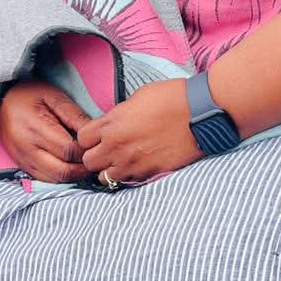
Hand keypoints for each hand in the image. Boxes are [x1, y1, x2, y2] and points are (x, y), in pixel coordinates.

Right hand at [0, 80, 91, 183]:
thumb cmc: (27, 93)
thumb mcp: (53, 95)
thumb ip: (73, 114)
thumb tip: (93, 133)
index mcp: (35, 127)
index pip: (68, 150)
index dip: (85, 151)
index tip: (94, 144)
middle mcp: (27, 148)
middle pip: (62, 171)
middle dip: (82, 169)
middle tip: (93, 159)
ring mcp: (23, 159)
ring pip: (54, 180)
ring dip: (72, 176)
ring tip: (82, 163)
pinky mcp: (21, 165)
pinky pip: (44, 180)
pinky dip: (59, 178)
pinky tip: (68, 166)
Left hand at [78, 79, 202, 184]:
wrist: (199, 113)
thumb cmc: (170, 98)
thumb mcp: (136, 98)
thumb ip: (118, 115)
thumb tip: (113, 124)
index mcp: (112, 123)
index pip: (81, 139)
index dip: (88, 138)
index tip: (97, 135)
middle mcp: (117, 146)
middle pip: (88, 162)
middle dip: (94, 155)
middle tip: (107, 149)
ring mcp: (132, 163)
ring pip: (104, 177)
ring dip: (109, 169)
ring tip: (121, 160)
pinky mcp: (149, 174)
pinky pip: (127, 182)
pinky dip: (128, 176)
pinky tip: (138, 165)